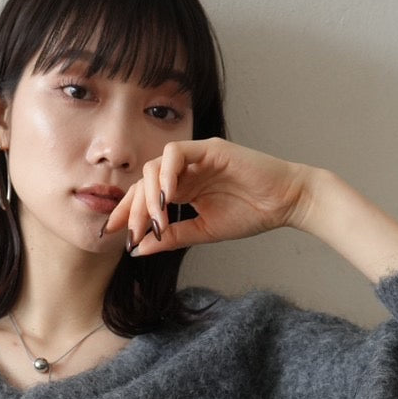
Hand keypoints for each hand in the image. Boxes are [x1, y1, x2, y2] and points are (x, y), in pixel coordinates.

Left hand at [101, 138, 311, 256]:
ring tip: (154, 222)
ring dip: (148, 196)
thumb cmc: (251, 214)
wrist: (286, 203)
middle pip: (143, 182)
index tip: (112, 234)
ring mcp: (195, 157)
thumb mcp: (204, 232)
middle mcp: (183, 170)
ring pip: (154, 168)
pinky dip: (166, 175)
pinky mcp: (209, 148)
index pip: (144, 196)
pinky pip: (176, 154)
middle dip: (132, 210)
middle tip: (129, 235)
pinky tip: (166, 198)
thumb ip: (172, 237)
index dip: (126, 213)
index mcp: (181, 187)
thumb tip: (138, 250)